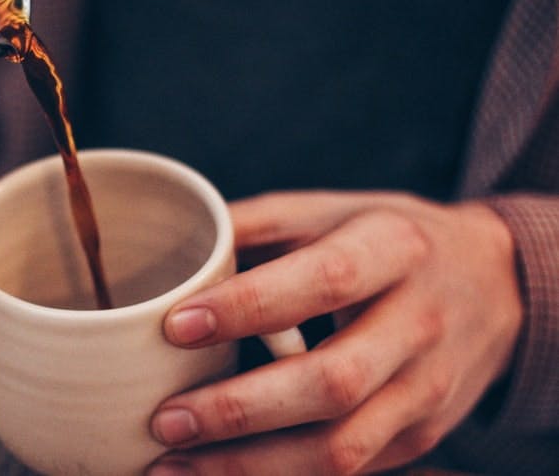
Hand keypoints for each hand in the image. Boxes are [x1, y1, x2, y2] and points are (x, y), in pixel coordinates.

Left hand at [148, 192, 522, 474]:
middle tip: (165, 420)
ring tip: (174, 465)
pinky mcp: (423, 434)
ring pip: (343, 447)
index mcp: (392, 248)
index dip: (247, 308)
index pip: (322, 280)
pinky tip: (223, 473)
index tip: (175, 326)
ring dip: (251, 467)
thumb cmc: (385, 238)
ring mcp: (427, 389)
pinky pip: (352, 470)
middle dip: (240, 410)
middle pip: (333, 382)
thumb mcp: (330, 210)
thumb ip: (254, 226)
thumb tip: (173, 254)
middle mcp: (418, 322)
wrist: (493, 280)